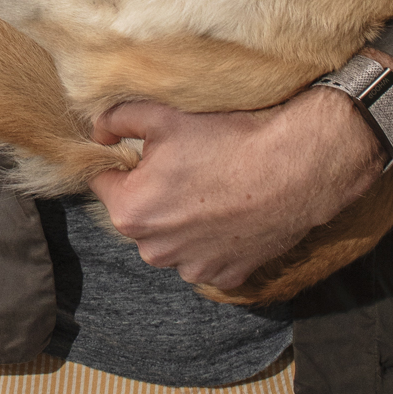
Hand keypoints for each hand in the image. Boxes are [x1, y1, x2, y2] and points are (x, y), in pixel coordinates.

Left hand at [89, 90, 383, 292]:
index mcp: (130, 211)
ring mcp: (192, 268)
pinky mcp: (226, 277)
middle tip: (185, 165)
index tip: (148, 150)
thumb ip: (115, 120)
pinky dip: (212, 239)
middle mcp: (154, 250)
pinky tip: (230, 212)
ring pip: (171, 237)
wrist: (295, 169)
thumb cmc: (226, 141)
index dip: (123, 161)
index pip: (104, 182)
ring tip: (211, 188)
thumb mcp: (161, 115)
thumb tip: (97, 132)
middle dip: (151, 191)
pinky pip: (205, 255)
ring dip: (181, 218)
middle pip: (138, 213)